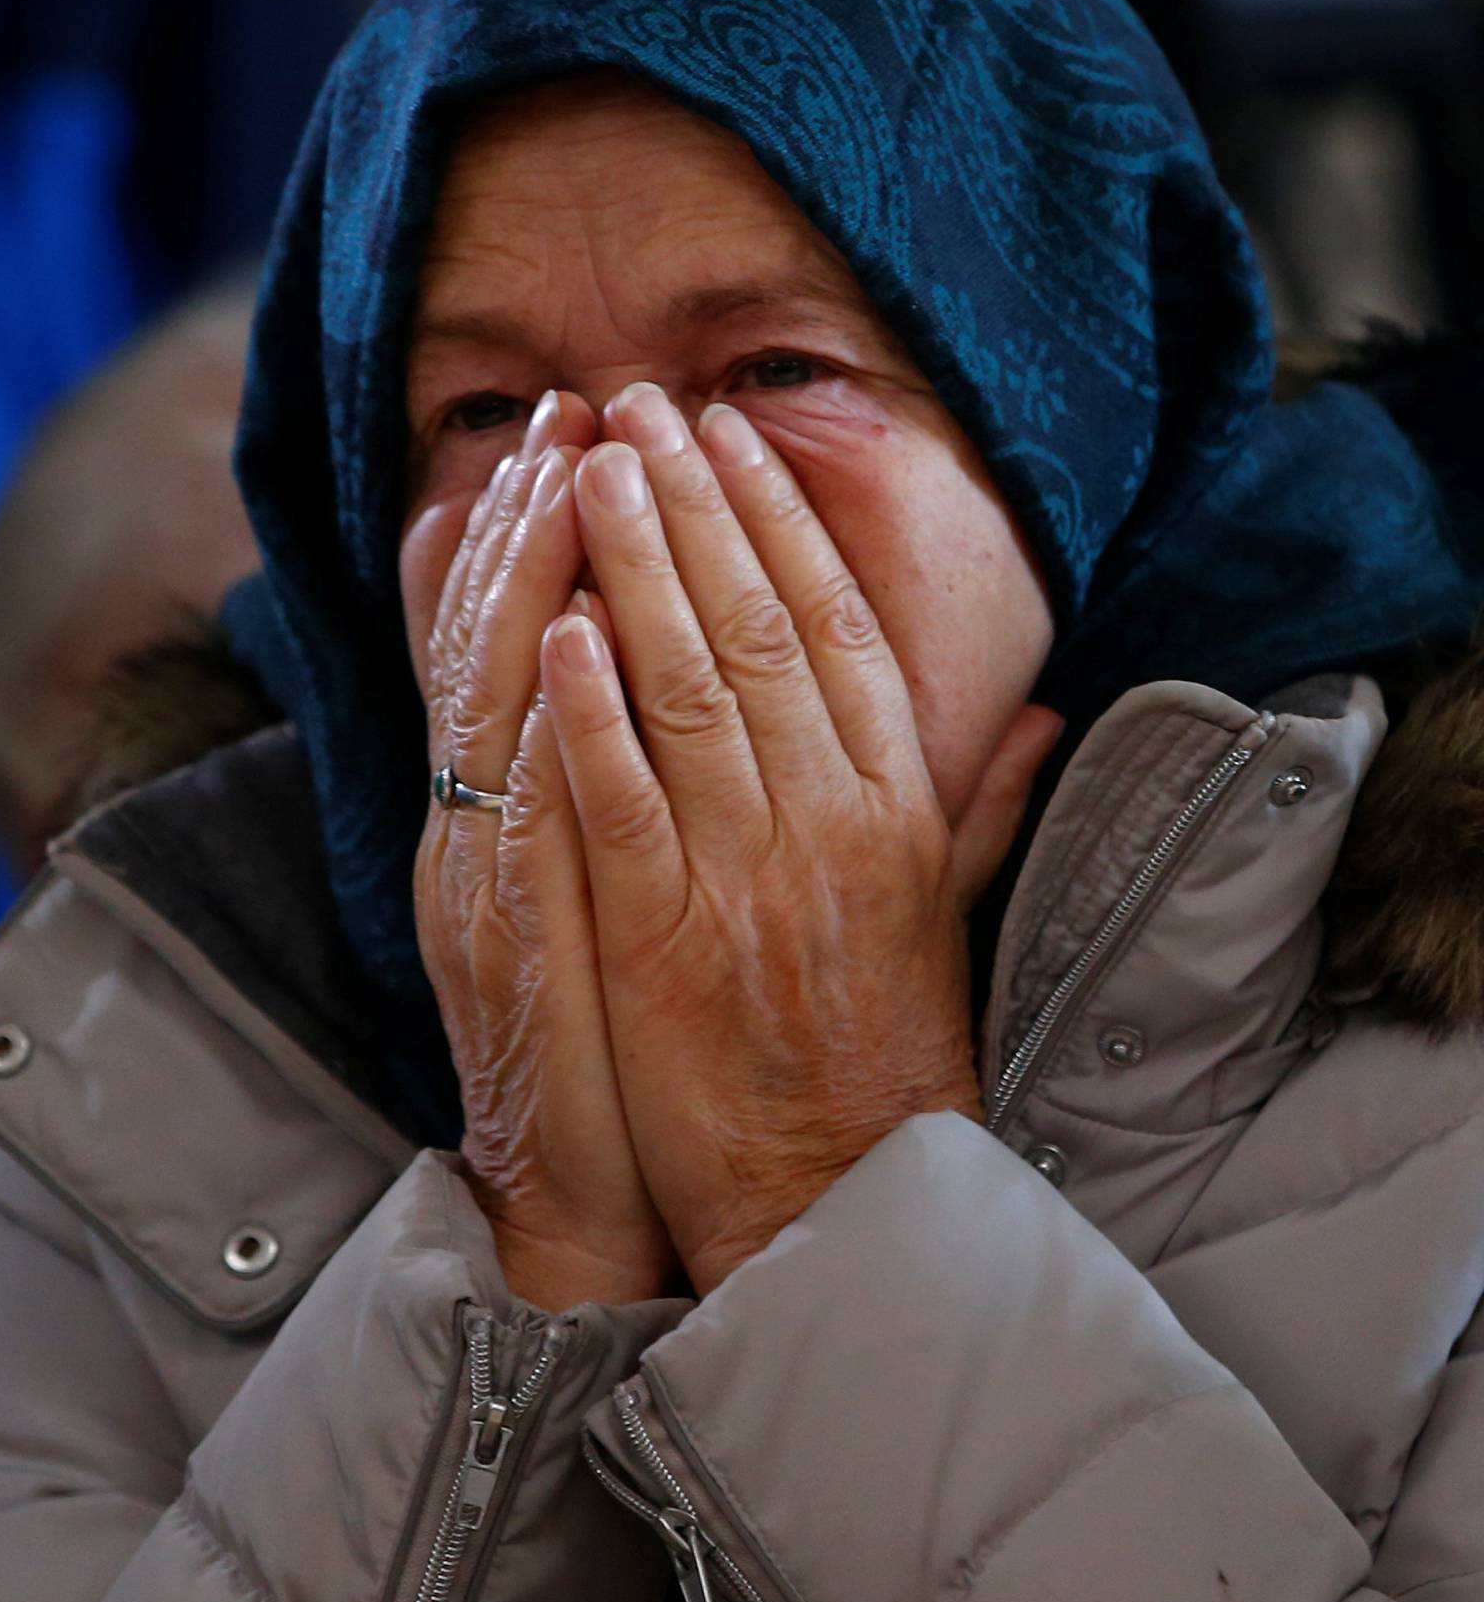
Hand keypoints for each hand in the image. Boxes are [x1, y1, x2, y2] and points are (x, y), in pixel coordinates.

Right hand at [405, 392, 678, 1310]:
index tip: (573, 430)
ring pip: (490, 708)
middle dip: (526, 519)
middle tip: (569, 408)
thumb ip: (610, 786)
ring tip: (564, 475)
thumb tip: (634, 676)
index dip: (527, 534)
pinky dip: (543, 730)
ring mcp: (481, 884)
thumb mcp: (602, 895)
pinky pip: (525, 819)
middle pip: (483, 648)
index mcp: (494, 817)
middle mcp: (469, 831)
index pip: (500, 646)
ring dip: (524, 587)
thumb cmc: (611, 1041)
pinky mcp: (518, 947)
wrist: (570, 1192)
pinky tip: (568, 647)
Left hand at [540, 387, 1062, 1293]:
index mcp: (894, 807)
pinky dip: (590, 715)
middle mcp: (828, 822)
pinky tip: (560, 631)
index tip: (729, 439)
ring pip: (689, 691)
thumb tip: (1041, 710)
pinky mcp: (667, 940)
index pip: (832, 629)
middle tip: (637, 409)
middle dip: (691, 506)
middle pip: (756, 629)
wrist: (842, 1192)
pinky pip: (624, 806)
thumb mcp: (946, 915)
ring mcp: (748, 877)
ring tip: (588, 469)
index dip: (778, 522)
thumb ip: (979, 804)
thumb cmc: (885, 1054)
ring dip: (636, 569)